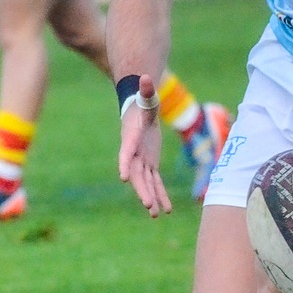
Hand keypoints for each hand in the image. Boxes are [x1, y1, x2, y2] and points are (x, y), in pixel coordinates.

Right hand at [116, 76, 171, 216]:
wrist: (138, 110)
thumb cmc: (142, 102)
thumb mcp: (147, 96)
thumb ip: (146, 90)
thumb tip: (146, 77)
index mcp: (131, 138)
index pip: (127, 152)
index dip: (126, 164)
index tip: (124, 178)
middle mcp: (134, 152)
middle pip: (137, 174)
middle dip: (142, 190)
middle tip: (148, 206)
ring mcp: (142, 159)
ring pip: (146, 182)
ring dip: (151, 197)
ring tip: (155, 215)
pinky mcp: (150, 163)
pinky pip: (155, 182)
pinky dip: (161, 194)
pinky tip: (167, 209)